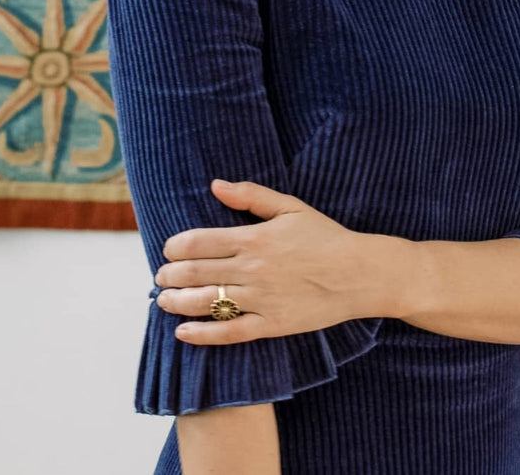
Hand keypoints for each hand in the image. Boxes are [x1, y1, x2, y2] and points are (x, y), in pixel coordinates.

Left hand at [154, 179, 378, 344]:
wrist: (359, 273)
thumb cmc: (325, 237)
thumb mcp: (291, 207)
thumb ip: (251, 195)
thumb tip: (216, 185)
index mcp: (255, 237)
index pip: (199, 242)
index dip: (175, 246)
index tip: (168, 248)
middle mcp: (252, 268)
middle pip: (195, 273)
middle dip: (170, 274)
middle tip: (160, 275)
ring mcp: (260, 298)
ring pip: (205, 302)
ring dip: (176, 302)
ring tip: (163, 300)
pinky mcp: (271, 324)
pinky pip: (229, 332)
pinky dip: (202, 334)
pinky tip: (182, 333)